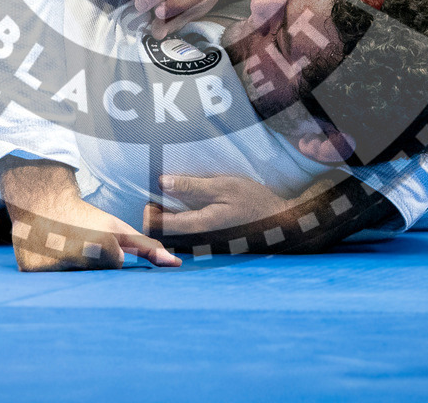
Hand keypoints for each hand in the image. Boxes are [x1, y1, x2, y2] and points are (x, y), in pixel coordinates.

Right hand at [0, 157, 179, 271]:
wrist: (43, 200)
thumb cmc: (85, 216)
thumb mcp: (118, 228)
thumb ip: (148, 248)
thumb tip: (177, 264)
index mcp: (103, 247)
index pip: (113, 267)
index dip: (106, 253)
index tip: (94, 238)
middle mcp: (78, 258)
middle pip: (92, 277)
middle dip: (88, 264)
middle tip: (77, 243)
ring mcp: (53, 266)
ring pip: (70, 282)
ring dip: (67, 269)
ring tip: (61, 247)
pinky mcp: (31, 270)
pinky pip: (45, 284)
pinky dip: (46, 271)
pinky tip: (46, 253)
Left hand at [142, 174, 289, 242]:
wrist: (279, 222)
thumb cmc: (253, 202)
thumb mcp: (223, 186)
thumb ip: (192, 187)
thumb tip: (162, 182)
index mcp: (198, 225)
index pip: (157, 227)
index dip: (147, 212)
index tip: (152, 195)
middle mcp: (197, 240)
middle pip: (162, 235)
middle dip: (154, 217)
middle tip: (157, 196)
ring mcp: (204, 244)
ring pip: (173, 236)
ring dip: (166, 219)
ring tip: (170, 199)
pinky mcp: (210, 242)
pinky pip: (186, 235)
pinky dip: (179, 221)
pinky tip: (186, 206)